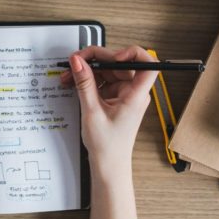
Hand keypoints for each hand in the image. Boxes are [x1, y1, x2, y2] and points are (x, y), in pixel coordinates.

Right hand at [60, 45, 157, 174]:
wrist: (108, 164)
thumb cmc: (108, 146)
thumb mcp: (92, 112)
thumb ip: (85, 83)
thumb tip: (78, 61)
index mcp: (136, 96)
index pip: (147, 64)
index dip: (132, 53)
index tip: (113, 55)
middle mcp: (133, 91)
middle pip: (119, 63)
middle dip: (95, 59)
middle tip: (75, 62)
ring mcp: (124, 93)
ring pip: (108, 69)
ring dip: (88, 70)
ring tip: (70, 75)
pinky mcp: (115, 96)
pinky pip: (103, 79)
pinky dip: (88, 79)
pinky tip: (74, 82)